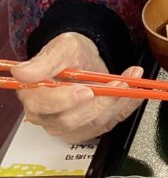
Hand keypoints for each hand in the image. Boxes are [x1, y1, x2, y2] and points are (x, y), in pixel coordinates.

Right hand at [12, 32, 143, 140]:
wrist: (86, 59)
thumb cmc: (70, 54)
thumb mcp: (61, 48)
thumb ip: (44, 61)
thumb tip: (22, 72)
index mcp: (34, 96)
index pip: (44, 107)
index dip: (65, 100)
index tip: (86, 90)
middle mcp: (48, 117)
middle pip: (70, 121)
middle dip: (99, 103)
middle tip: (119, 82)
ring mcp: (69, 127)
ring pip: (94, 124)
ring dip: (118, 103)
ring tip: (131, 79)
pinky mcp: (89, 129)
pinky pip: (111, 123)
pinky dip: (127, 107)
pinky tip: (136, 91)